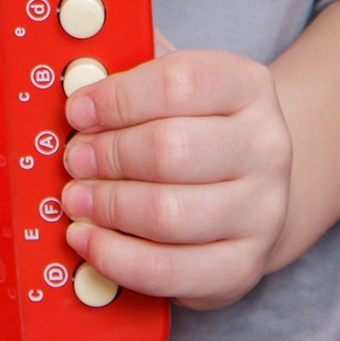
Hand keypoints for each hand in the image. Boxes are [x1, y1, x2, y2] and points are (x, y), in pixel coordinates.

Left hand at [61, 42, 303, 306]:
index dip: (117, 98)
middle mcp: (265, 147)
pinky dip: (116, 257)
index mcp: (247, 86)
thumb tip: (75, 77)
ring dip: (107, 206)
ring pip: (168, 214)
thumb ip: (130, 71)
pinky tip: (90, 239)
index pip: (179, 82)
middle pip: (170, 150)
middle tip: (74, 159)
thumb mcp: (173, 85)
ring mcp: (261, 211)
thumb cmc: (196, 129)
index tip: (78, 111)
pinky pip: (168, 270)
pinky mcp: (243, 266)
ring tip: (76, 198)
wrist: (250, 187)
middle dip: (107, 156)